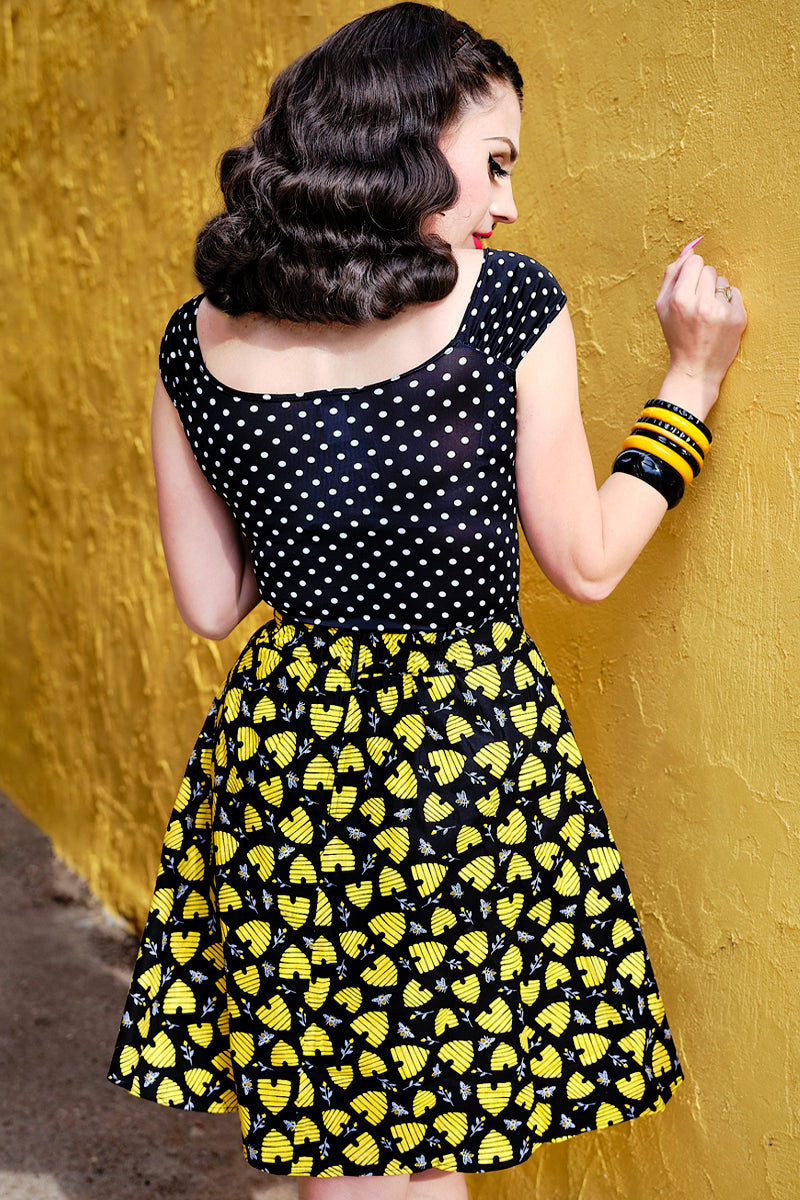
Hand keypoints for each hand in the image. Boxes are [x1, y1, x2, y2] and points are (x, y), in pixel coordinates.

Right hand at [655, 243, 746, 419]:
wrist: (694, 369)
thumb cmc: (677, 336)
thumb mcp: (662, 306)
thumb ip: (671, 275)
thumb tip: (689, 249)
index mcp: (679, 299)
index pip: (694, 261)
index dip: (691, 274)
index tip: (689, 288)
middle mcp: (700, 304)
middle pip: (709, 269)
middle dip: (704, 283)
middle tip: (697, 305)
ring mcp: (721, 311)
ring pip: (723, 280)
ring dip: (716, 293)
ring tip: (707, 314)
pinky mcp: (737, 318)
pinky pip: (735, 293)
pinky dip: (728, 304)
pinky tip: (719, 320)